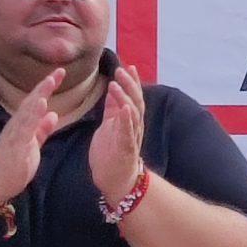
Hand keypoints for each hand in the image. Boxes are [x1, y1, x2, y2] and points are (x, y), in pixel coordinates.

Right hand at [0, 68, 64, 201]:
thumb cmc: (14, 163)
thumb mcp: (33, 144)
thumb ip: (42, 129)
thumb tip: (53, 114)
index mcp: (22, 124)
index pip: (36, 101)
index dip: (47, 87)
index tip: (60, 74)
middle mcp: (17, 125)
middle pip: (31, 102)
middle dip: (44, 86)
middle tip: (58, 72)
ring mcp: (15, 135)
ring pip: (26, 112)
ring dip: (38, 97)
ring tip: (49, 84)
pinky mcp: (15, 146)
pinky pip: (25, 130)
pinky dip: (33, 117)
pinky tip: (41, 108)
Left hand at [90, 63, 147, 201]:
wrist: (116, 181)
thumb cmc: (112, 153)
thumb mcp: (110, 125)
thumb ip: (112, 108)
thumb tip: (112, 88)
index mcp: (129, 120)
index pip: (133, 96)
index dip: (132, 81)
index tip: (127, 66)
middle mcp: (134, 126)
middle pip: (136, 101)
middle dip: (129, 85)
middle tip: (120, 70)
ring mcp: (131, 137)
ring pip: (133, 114)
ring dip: (126, 97)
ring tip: (116, 84)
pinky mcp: (126, 149)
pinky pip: (128, 132)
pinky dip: (127, 119)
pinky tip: (124, 108)